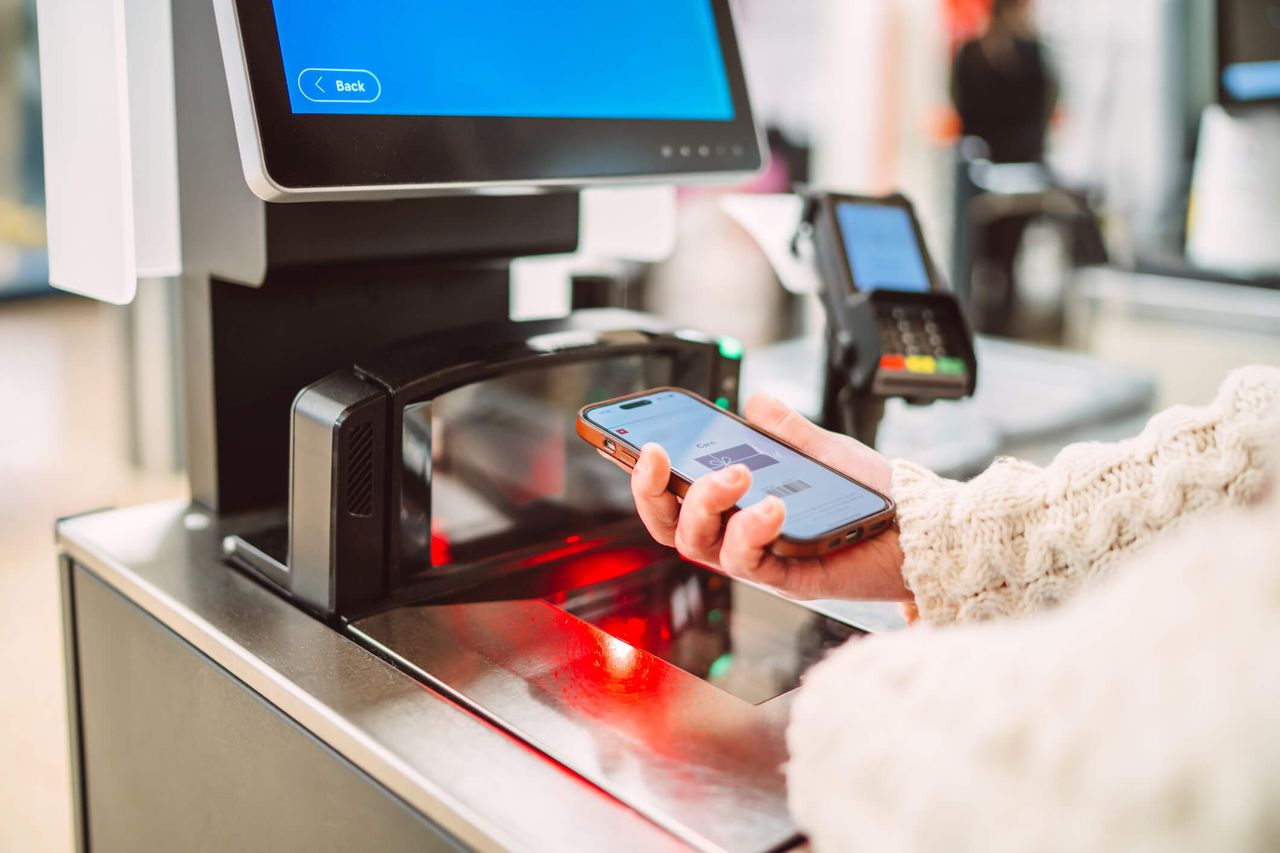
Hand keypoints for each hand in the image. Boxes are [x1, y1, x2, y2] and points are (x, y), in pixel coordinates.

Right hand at [629, 393, 910, 601]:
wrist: (921, 526)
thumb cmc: (870, 494)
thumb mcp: (823, 450)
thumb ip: (785, 430)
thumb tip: (754, 403)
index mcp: (737, 505)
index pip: (675, 497)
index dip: (648, 478)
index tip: (644, 444)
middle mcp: (740, 534)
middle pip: (673, 526)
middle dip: (656, 492)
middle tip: (662, 455)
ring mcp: (761, 558)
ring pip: (702, 546)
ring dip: (706, 504)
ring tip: (738, 473)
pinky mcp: (790, 579)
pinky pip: (753, 564)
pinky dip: (753, 532)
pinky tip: (771, 505)